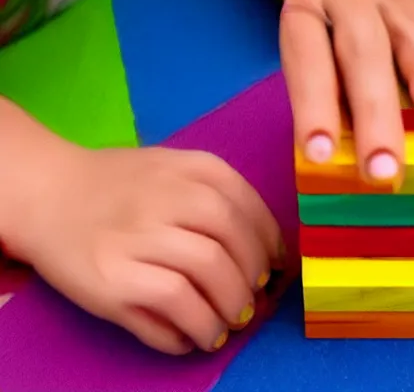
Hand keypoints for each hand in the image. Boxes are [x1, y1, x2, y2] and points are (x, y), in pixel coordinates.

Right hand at [2, 122, 282, 353]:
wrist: (51, 192)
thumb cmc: (122, 185)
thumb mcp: (175, 170)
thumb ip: (219, 198)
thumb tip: (268, 254)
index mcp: (192, 168)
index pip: (250, 209)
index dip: (270, 245)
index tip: (274, 267)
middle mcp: (167, 196)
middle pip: (234, 243)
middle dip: (253, 279)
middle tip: (251, 299)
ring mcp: (138, 237)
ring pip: (210, 277)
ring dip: (230, 308)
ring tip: (229, 321)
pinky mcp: (112, 279)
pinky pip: (174, 308)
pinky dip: (197, 328)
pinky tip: (198, 334)